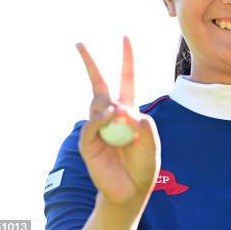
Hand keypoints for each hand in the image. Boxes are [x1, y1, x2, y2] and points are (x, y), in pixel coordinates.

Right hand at [75, 36, 160, 205]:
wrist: (130, 191)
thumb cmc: (143, 167)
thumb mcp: (152, 144)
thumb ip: (145, 127)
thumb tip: (125, 112)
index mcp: (129, 110)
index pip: (126, 79)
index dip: (127, 59)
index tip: (125, 38)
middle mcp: (111, 115)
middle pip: (99, 83)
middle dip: (90, 63)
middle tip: (79, 42)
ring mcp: (98, 126)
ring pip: (99, 103)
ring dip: (111, 107)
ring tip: (121, 121)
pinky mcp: (88, 141)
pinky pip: (93, 123)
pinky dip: (103, 120)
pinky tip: (111, 122)